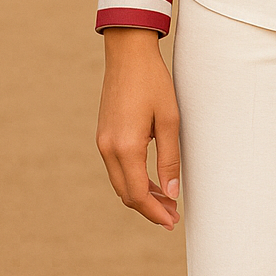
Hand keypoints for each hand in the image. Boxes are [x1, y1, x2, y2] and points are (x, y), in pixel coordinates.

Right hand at [96, 28, 180, 229]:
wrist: (128, 53)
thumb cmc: (153, 82)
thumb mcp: (169, 119)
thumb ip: (169, 158)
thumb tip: (171, 192)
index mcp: (125, 147)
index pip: (137, 194)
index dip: (155, 212)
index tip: (172, 222)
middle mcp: (108, 148)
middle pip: (126, 193)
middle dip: (149, 208)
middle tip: (172, 216)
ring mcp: (102, 141)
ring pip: (120, 182)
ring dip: (141, 194)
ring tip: (166, 200)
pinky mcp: (104, 134)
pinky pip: (116, 167)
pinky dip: (132, 178)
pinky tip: (150, 179)